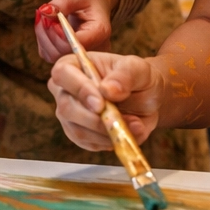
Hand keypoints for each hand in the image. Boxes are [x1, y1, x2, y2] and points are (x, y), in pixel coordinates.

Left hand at [36, 0, 116, 63]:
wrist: (94, 4)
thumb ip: (62, 2)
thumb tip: (44, 11)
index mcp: (99, 32)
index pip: (74, 43)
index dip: (56, 33)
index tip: (47, 18)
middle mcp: (94, 49)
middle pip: (62, 53)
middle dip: (47, 33)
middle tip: (41, 15)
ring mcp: (82, 55)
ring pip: (53, 56)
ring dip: (43, 37)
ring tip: (44, 18)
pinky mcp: (70, 57)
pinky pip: (50, 55)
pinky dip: (43, 41)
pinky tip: (47, 27)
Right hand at [48, 51, 163, 151]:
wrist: (147, 98)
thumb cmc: (137, 77)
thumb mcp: (137, 69)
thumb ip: (124, 76)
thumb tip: (108, 90)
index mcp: (74, 65)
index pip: (62, 74)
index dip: (79, 89)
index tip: (100, 104)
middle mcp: (65, 91)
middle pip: (66, 107)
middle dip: (94, 119)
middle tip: (119, 121)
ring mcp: (70, 115)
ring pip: (77, 130)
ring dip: (106, 133)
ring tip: (133, 126)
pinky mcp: (79, 134)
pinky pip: (88, 143)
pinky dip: (109, 142)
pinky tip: (124, 133)